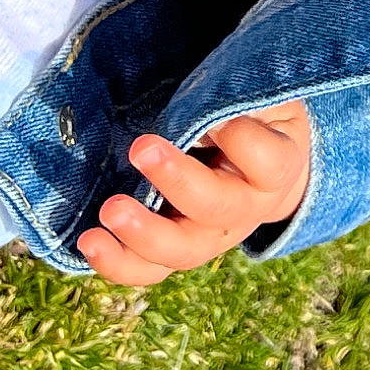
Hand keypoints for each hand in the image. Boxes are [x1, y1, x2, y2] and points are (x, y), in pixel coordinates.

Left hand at [77, 99, 311, 286]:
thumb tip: (208, 111)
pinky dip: (118, 263)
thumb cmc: (259, 121)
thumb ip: (242, 99)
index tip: (213, 116)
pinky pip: (150, 271)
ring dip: (143, 235)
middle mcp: (247, 211)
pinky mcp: (177, 251)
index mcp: (277, 169)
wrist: (264, 168)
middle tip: (141, 149)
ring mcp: (211, 238)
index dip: (240, 138)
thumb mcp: (264, 100)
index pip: (267, 161)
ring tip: (109, 210)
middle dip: (177, 181)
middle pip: (216, 208)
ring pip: (181, 251)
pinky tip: (91, 242)